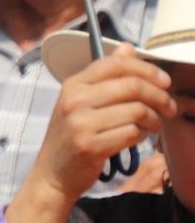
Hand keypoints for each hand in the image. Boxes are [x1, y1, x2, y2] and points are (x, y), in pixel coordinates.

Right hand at [9, 47, 169, 222]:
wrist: (52, 175)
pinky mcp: (91, 146)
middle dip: (160, 96)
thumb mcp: (80, 102)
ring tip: (153, 125)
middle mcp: (74, 101)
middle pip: (133, 86)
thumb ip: (104, 75)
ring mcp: (81, 124)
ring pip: (137, 111)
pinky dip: (141, 136)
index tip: (164, 81)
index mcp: (73, 85)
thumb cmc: (71, 137)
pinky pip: (132, 133)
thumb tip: (127, 48)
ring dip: (153, 119)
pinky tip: (137, 138)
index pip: (117, 64)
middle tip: (168, 106)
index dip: (147, 69)